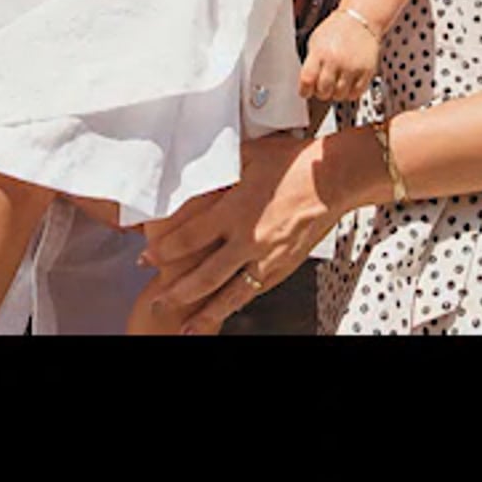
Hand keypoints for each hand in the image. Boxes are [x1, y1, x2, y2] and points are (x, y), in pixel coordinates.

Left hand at [137, 133, 333, 335]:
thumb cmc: (296, 162)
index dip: (163, 251)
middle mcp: (249, 239)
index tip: (147, 258)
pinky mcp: (285, 265)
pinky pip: (256, 291)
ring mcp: (268, 257)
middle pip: (204, 276)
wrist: (334, 177)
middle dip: (176, 292)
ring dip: (205, 312)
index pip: (188, 238)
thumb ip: (220, 165)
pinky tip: (228, 310)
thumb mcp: (249, 154)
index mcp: (235, 210)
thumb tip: (197, 163)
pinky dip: (237, 304)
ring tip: (188, 326)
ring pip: (230, 294)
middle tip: (158, 301)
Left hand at [300, 7, 379, 105]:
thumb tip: (307, 83)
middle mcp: (336, 60)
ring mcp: (352, 66)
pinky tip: (348, 85)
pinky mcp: (367, 71)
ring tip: (336, 85)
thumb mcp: (315, 41)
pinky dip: (350, 93)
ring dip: (336, 94)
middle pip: (323, 91)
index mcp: (320, 52)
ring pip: (340, 95)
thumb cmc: (336, 29)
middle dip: (321, 92)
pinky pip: (356, 93)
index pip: (307, 80)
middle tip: (322, 87)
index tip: (306, 91)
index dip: (304, 90)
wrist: (359, 19)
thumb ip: (311, 62)